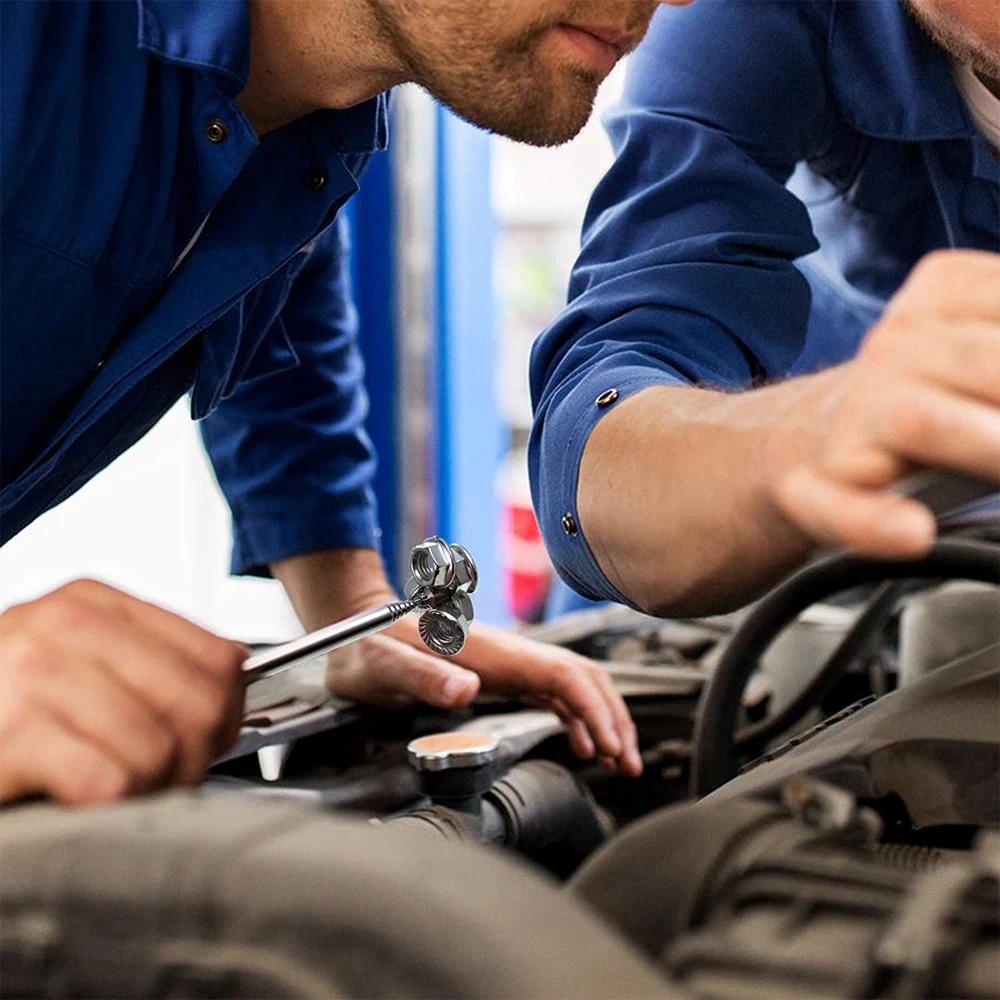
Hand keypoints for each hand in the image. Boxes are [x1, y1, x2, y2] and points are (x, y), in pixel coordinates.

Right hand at [0, 580, 245, 805]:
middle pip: (201, 704)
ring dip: (148, 789)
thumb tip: (232, 691)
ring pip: (162, 748)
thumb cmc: (2, 712)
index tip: (208, 738)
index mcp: (92, 603)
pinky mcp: (10, 731)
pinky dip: (107, 807)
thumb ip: (148, 666)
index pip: (219, 657)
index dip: (226, 713)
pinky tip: (75, 797)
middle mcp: (64, 625)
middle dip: (194, 758)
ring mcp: (33, 673)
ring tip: (112, 789)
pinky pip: (111, 781)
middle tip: (163, 778)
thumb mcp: (74, 666)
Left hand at [326, 614, 642, 777]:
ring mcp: (505, 663)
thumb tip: (467, 689)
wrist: (353, 627)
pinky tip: (583, 743)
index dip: (594, 707)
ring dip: (602, 718)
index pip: (561, 673)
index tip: (611, 744)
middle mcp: (506, 654)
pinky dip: (577, 718)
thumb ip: (421, 676)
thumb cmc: (364, 646)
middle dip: (613, 716)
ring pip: (572, 685)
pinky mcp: (497, 674)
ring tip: (620, 758)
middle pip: (580, 677)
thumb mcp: (381, 665)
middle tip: (630, 762)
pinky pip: (551, 693)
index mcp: (489, 651)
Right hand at [773, 250, 999, 556]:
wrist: (806, 445)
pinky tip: (910, 532)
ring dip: (989, 447)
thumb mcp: (988, 346)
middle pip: (988, 360)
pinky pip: (841, 506)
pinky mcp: (816, 488)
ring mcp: (856, 416)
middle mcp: (897, 346)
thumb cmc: (924, 400)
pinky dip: (875, 522)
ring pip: (924, 421)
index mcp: (944, 296)